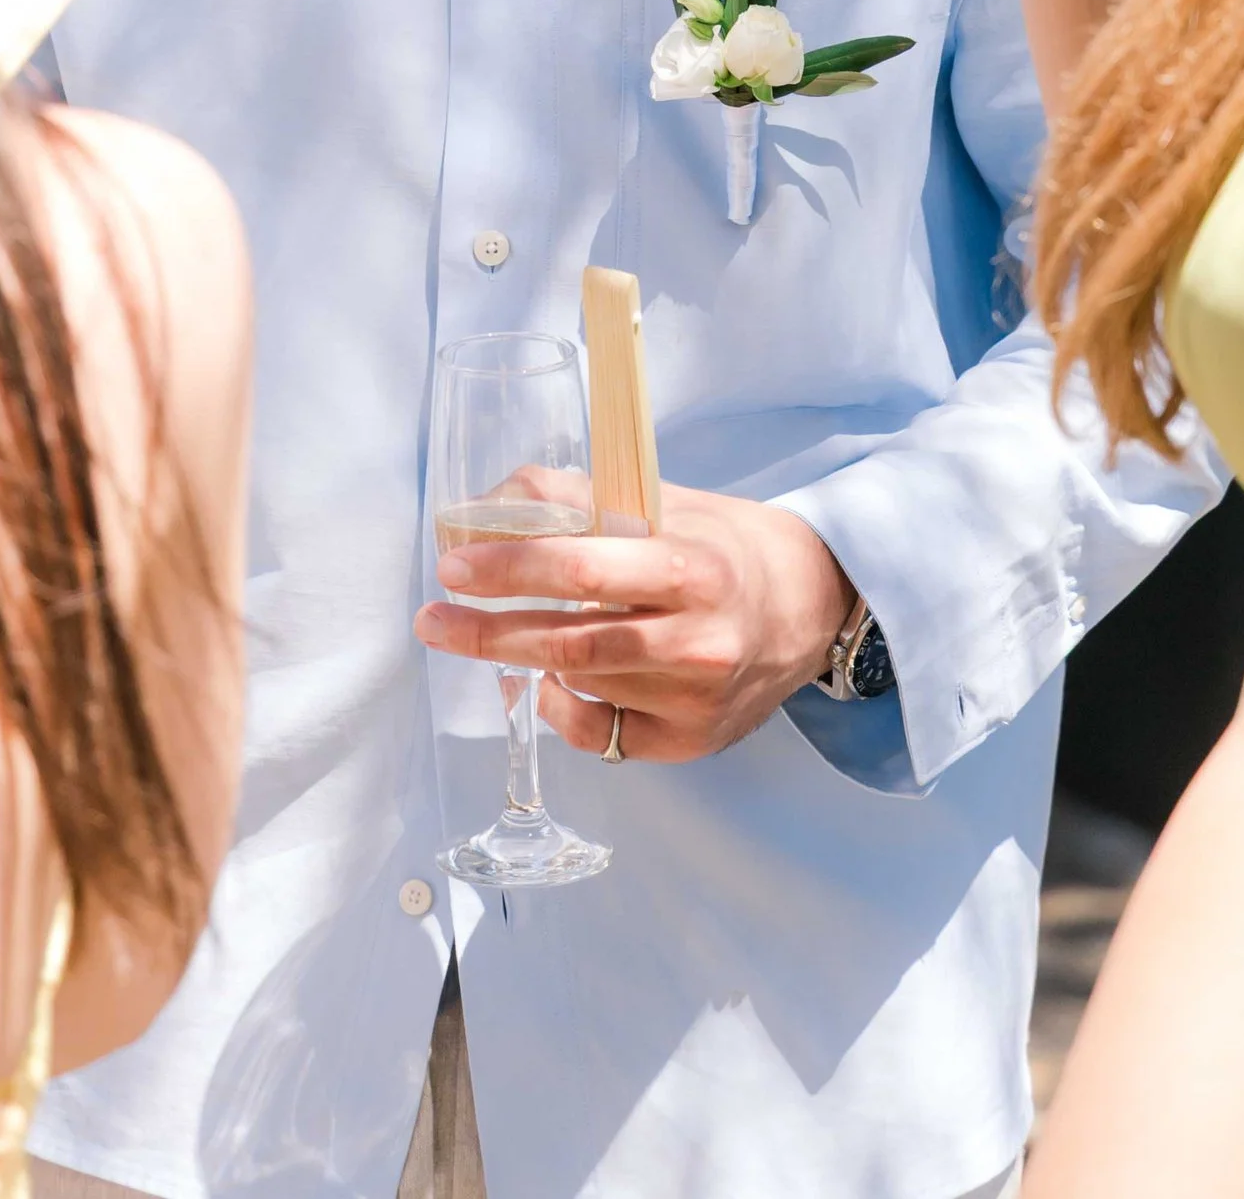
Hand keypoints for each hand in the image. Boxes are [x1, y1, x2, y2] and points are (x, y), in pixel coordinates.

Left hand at [414, 485, 853, 762]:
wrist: (810, 605)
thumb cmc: (723, 544)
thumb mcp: (664, 501)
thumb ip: (580, 501)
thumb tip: (488, 505)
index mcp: (692, 566)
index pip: (585, 568)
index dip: (512, 568)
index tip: (455, 565)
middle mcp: (698, 641)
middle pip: (573, 642)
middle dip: (489, 631)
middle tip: (433, 619)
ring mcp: (696, 701)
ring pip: (583, 686)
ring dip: (521, 661)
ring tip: (481, 635)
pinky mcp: (692, 743)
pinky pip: (601, 735)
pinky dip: (563, 706)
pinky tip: (551, 680)